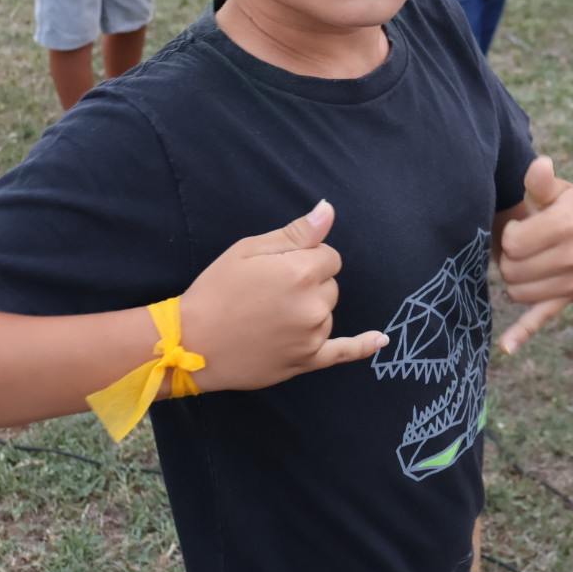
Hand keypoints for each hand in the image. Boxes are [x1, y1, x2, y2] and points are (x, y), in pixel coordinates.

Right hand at [181, 201, 386, 391]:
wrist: (191, 343)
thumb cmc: (216, 290)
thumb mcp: (248, 250)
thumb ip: (296, 233)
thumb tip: (329, 210)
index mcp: (301, 271)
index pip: (328, 255)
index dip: (306, 257)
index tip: (278, 267)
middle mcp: (314, 305)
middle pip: (330, 284)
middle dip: (308, 282)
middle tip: (269, 291)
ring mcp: (313, 336)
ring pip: (328, 312)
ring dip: (310, 309)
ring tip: (270, 315)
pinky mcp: (307, 361)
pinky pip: (344, 352)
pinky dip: (363, 345)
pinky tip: (380, 340)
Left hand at [495, 158, 572, 353]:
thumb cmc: (572, 207)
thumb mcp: (560, 191)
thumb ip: (542, 181)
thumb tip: (539, 165)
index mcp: (568, 225)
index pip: (512, 242)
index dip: (511, 234)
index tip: (523, 227)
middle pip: (510, 267)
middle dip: (510, 256)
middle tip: (525, 244)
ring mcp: (571, 283)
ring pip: (515, 290)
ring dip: (514, 276)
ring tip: (530, 260)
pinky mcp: (567, 300)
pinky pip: (541, 318)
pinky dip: (522, 333)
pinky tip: (506, 347)